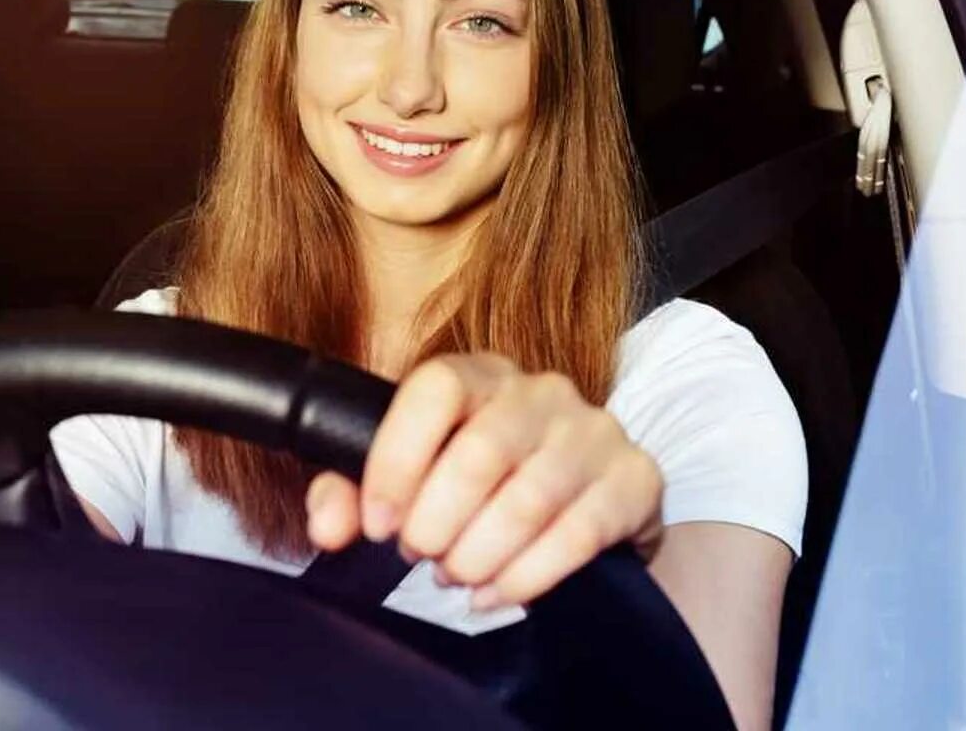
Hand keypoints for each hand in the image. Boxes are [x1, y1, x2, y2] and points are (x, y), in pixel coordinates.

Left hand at [304, 354, 662, 608]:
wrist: (576, 502)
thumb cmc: (476, 487)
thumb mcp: (406, 479)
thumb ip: (349, 492)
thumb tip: (329, 526)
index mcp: (479, 373)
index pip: (435, 389)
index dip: (396, 460)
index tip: (377, 523)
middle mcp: (542, 390)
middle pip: (481, 452)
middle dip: (437, 521)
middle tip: (420, 555)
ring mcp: (595, 431)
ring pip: (530, 498)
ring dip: (480, 553)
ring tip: (456, 576)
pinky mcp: (637, 479)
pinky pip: (580, 532)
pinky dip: (528, 576)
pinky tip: (496, 593)